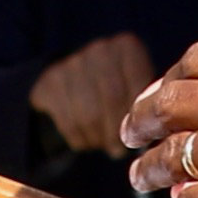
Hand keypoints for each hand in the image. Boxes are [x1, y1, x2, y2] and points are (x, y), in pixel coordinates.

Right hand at [26, 31, 156, 157]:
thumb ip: (145, 105)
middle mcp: (100, 48)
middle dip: (116, 131)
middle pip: (113, 99)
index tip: (139, 136)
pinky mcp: (50, 81)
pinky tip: (84, 139)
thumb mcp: (135, 89)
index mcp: (127, 47)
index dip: (138, 117)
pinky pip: (68, 121)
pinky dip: (78, 138)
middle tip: (118, 150)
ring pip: (89, 115)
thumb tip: (148, 139)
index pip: (137, 87)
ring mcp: (72, 62)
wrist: (72, 83)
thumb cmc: (116, 92)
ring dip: (97, 138)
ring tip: (101, 143)